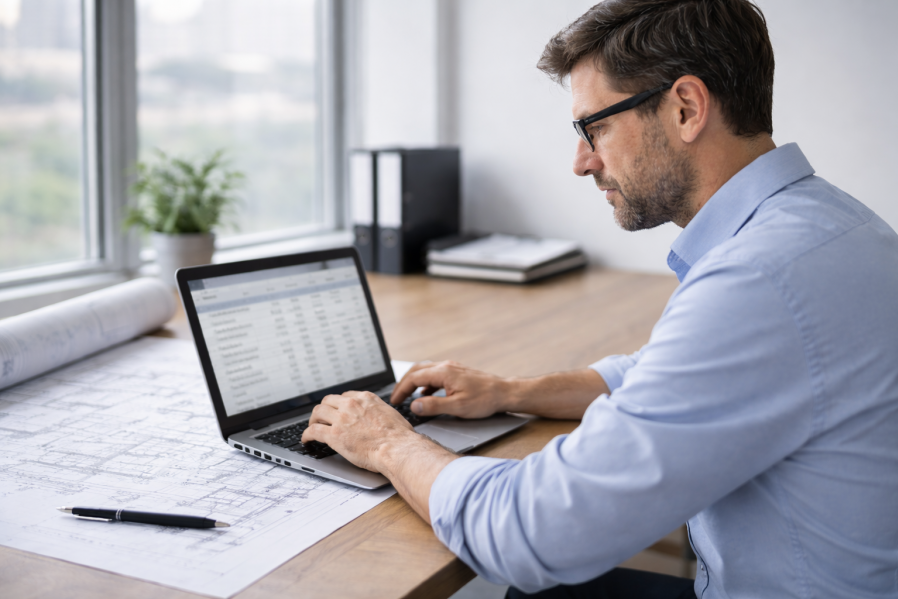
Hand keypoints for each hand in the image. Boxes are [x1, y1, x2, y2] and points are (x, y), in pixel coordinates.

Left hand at [302, 391, 414, 471]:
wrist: (397, 448)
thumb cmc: (400, 437)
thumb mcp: (391, 414)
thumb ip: (380, 412)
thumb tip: (382, 418)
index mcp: (366, 399)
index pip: (345, 396)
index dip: (339, 404)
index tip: (337, 410)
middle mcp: (351, 405)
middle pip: (328, 401)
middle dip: (324, 409)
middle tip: (322, 418)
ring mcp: (341, 419)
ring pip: (318, 412)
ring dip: (313, 419)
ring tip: (312, 427)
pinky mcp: (334, 435)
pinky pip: (313, 430)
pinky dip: (306, 435)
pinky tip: (306, 440)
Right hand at [390, 361, 510, 418]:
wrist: (504, 392)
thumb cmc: (484, 399)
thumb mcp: (457, 407)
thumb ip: (434, 406)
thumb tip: (414, 405)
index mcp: (443, 372)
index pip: (414, 378)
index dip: (401, 389)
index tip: (394, 401)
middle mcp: (446, 366)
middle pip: (416, 370)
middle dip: (403, 383)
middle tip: (396, 397)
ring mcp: (452, 368)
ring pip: (425, 370)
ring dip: (414, 382)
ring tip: (406, 395)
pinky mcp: (457, 372)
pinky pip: (435, 374)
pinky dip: (425, 383)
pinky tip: (426, 394)